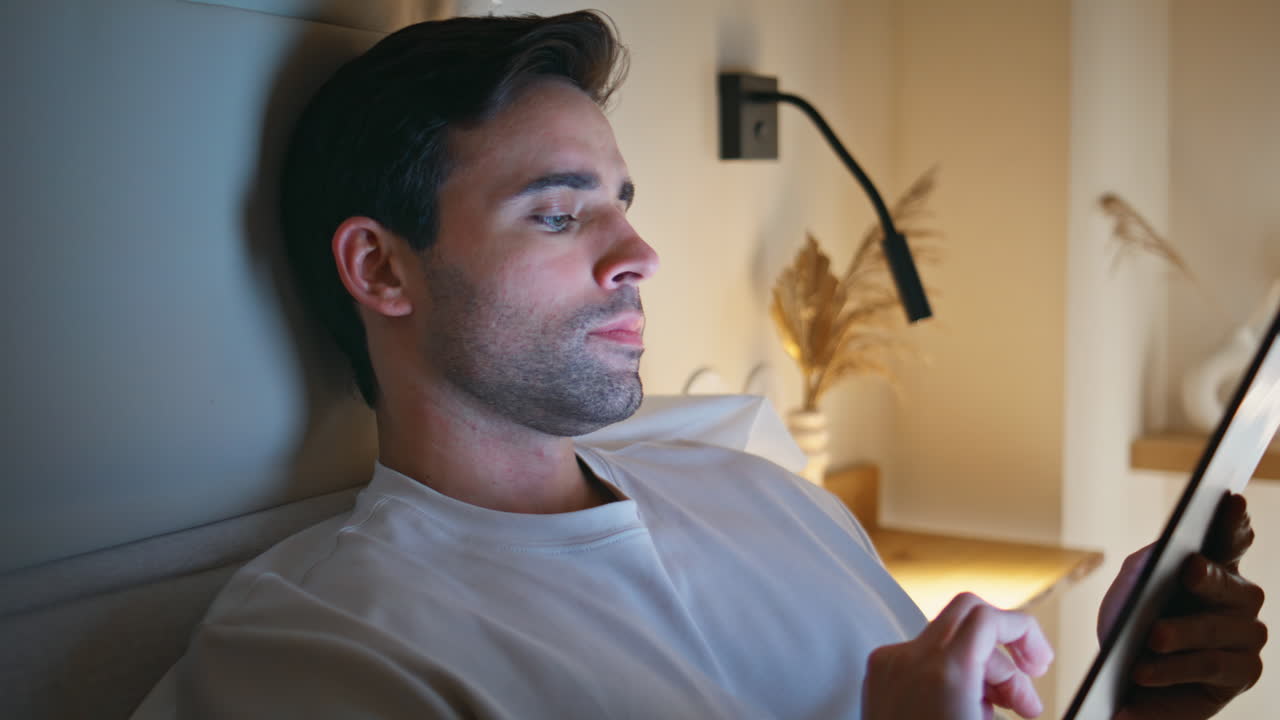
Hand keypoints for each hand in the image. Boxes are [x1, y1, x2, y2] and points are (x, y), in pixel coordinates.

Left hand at [863, 592, 1053, 719]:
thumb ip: (1018, 698)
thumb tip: (1034, 699)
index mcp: (944, 670)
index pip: (988, 617)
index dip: (1024, 632)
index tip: (1040, 663)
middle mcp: (911, 659)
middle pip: (970, 622)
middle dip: (1005, 656)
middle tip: (1025, 700)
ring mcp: (889, 666)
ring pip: (948, 642)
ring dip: (981, 671)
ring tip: (997, 715)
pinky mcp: (877, 678)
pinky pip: (923, 659)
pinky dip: (950, 675)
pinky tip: (962, 713)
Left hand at [1098, 492, 1266, 719]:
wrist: (1125, 672)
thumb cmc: (1131, 617)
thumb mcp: (1130, 585)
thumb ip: (1148, 567)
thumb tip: (1162, 562)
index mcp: (1216, 566)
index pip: (1230, 539)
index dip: (1233, 521)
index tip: (1229, 498)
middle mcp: (1242, 600)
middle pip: (1232, 589)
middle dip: (1209, 582)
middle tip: (1187, 572)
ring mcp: (1246, 641)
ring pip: (1216, 648)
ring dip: (1175, 657)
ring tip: (1139, 665)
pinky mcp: (1238, 681)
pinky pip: (1202, 690)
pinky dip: (1162, 701)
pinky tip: (1129, 708)